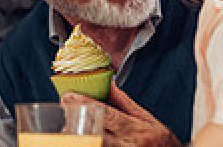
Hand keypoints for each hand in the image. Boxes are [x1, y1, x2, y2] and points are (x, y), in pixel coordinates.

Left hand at [61, 84, 181, 146]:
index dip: (86, 105)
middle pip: (98, 137)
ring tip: (65, 134)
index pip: (108, 115)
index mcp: (139, 129)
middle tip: (62, 121)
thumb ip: (123, 102)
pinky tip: (80, 143)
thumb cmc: (161, 142)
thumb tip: (106, 81)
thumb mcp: (146, 119)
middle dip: (76, 129)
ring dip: (79, 142)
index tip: (67, 97)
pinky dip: (89, 146)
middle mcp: (132, 146)